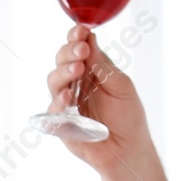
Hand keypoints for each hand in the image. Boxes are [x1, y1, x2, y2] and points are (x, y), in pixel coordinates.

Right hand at [47, 26, 152, 172]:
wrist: (127, 149)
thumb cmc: (128, 117)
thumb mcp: (121, 86)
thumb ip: (103, 65)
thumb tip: (89, 39)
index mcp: (92, 70)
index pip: (78, 48)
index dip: (76, 38)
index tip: (80, 31)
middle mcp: (76, 83)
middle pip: (61, 61)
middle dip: (69, 53)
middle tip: (81, 51)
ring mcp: (66, 103)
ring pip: (54, 81)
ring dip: (63, 72)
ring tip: (76, 68)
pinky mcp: (61, 124)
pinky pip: (53, 110)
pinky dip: (59, 101)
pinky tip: (68, 97)